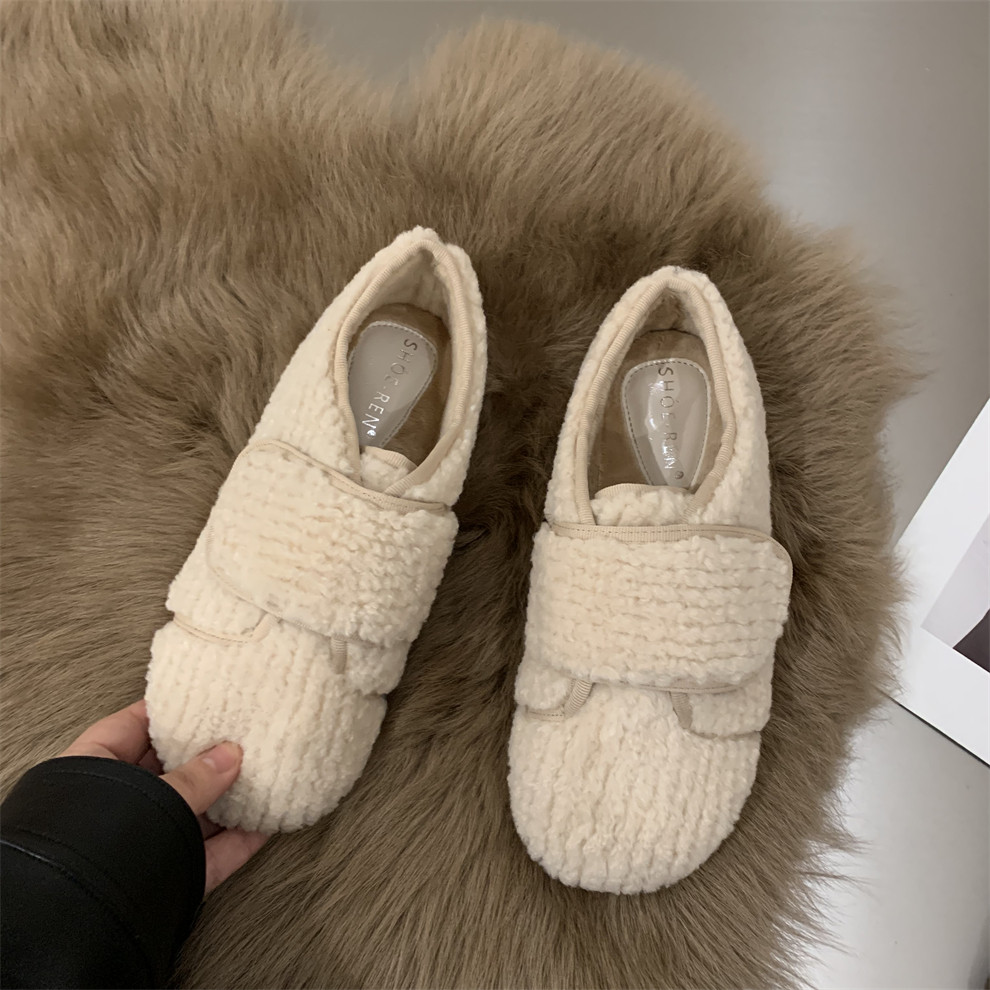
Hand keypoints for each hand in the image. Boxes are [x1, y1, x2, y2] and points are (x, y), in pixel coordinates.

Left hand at [60, 699, 266, 893]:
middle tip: (245, 733)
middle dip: (208, 755)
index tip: (207, 696)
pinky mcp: (170, 877)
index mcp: (94, 770)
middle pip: (170, 770)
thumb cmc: (95, 844)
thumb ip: (195, 777)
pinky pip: (210, 853)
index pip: (133, 725)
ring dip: (230, 798)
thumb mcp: (150, 795)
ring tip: (266, 774)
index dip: (170, 710)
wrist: (84, 923)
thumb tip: (233, 755)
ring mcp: (144, 844)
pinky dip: (239, 840)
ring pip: (194, 813)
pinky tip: (269, 822)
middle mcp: (116, 806)